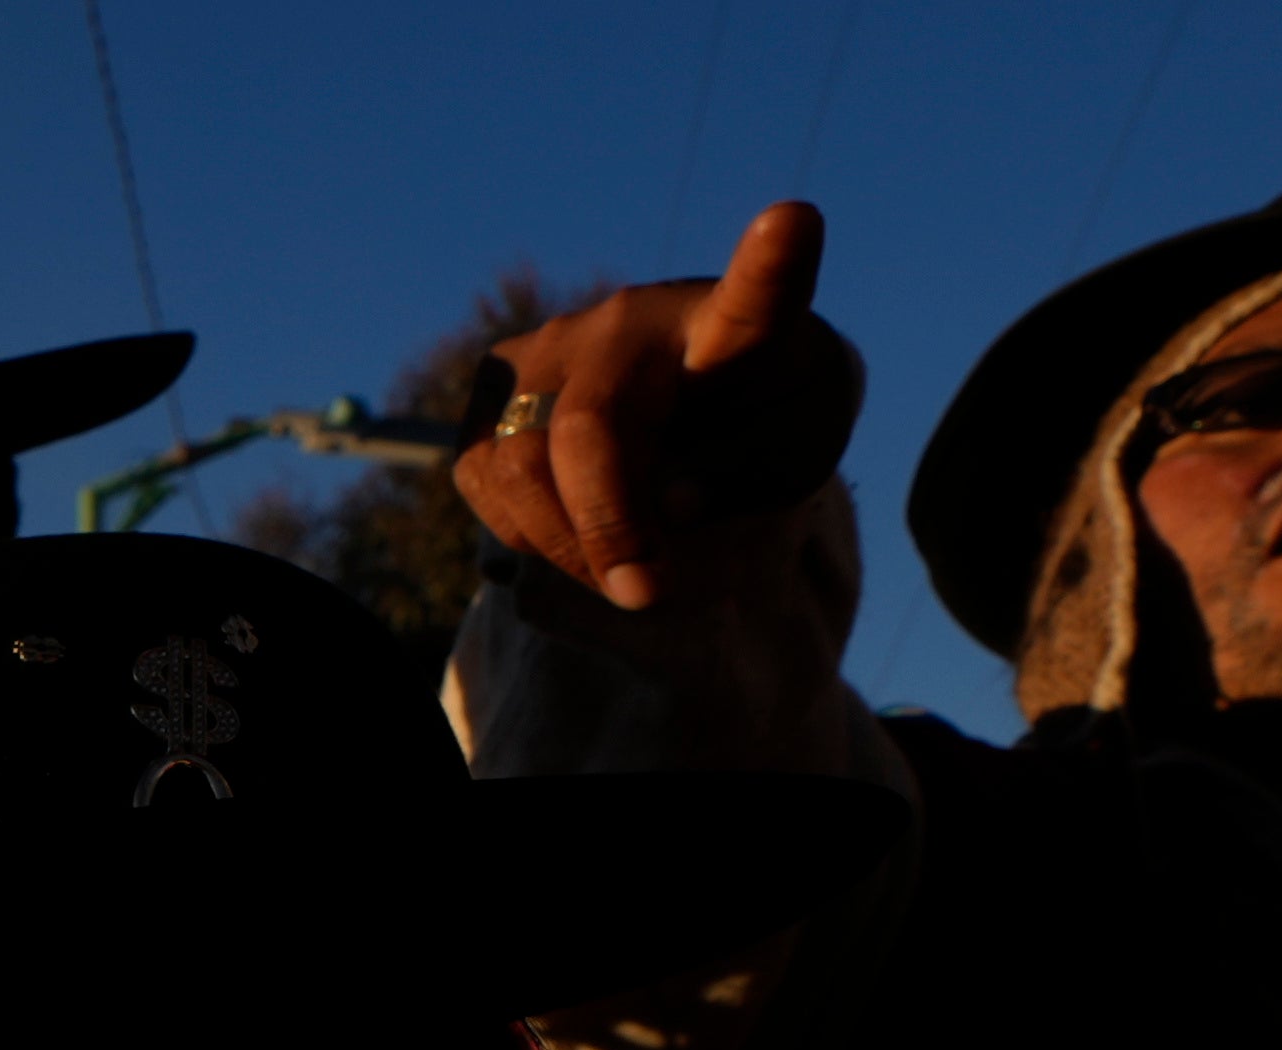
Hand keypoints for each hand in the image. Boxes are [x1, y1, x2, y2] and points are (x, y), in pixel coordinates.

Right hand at [455, 205, 864, 614]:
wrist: (697, 393)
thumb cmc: (762, 419)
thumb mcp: (797, 453)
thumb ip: (751, 473)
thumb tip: (667, 505)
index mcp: (733, 325)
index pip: (756, 294)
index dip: (772, 263)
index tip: (792, 224)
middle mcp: (630, 319)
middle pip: (588, 430)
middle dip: (607, 527)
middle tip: (645, 593)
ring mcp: (550, 343)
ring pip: (519, 466)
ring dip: (566, 543)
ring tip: (617, 567)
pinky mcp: (495, 380)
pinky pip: (484, 478)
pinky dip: (526, 529)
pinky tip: (572, 529)